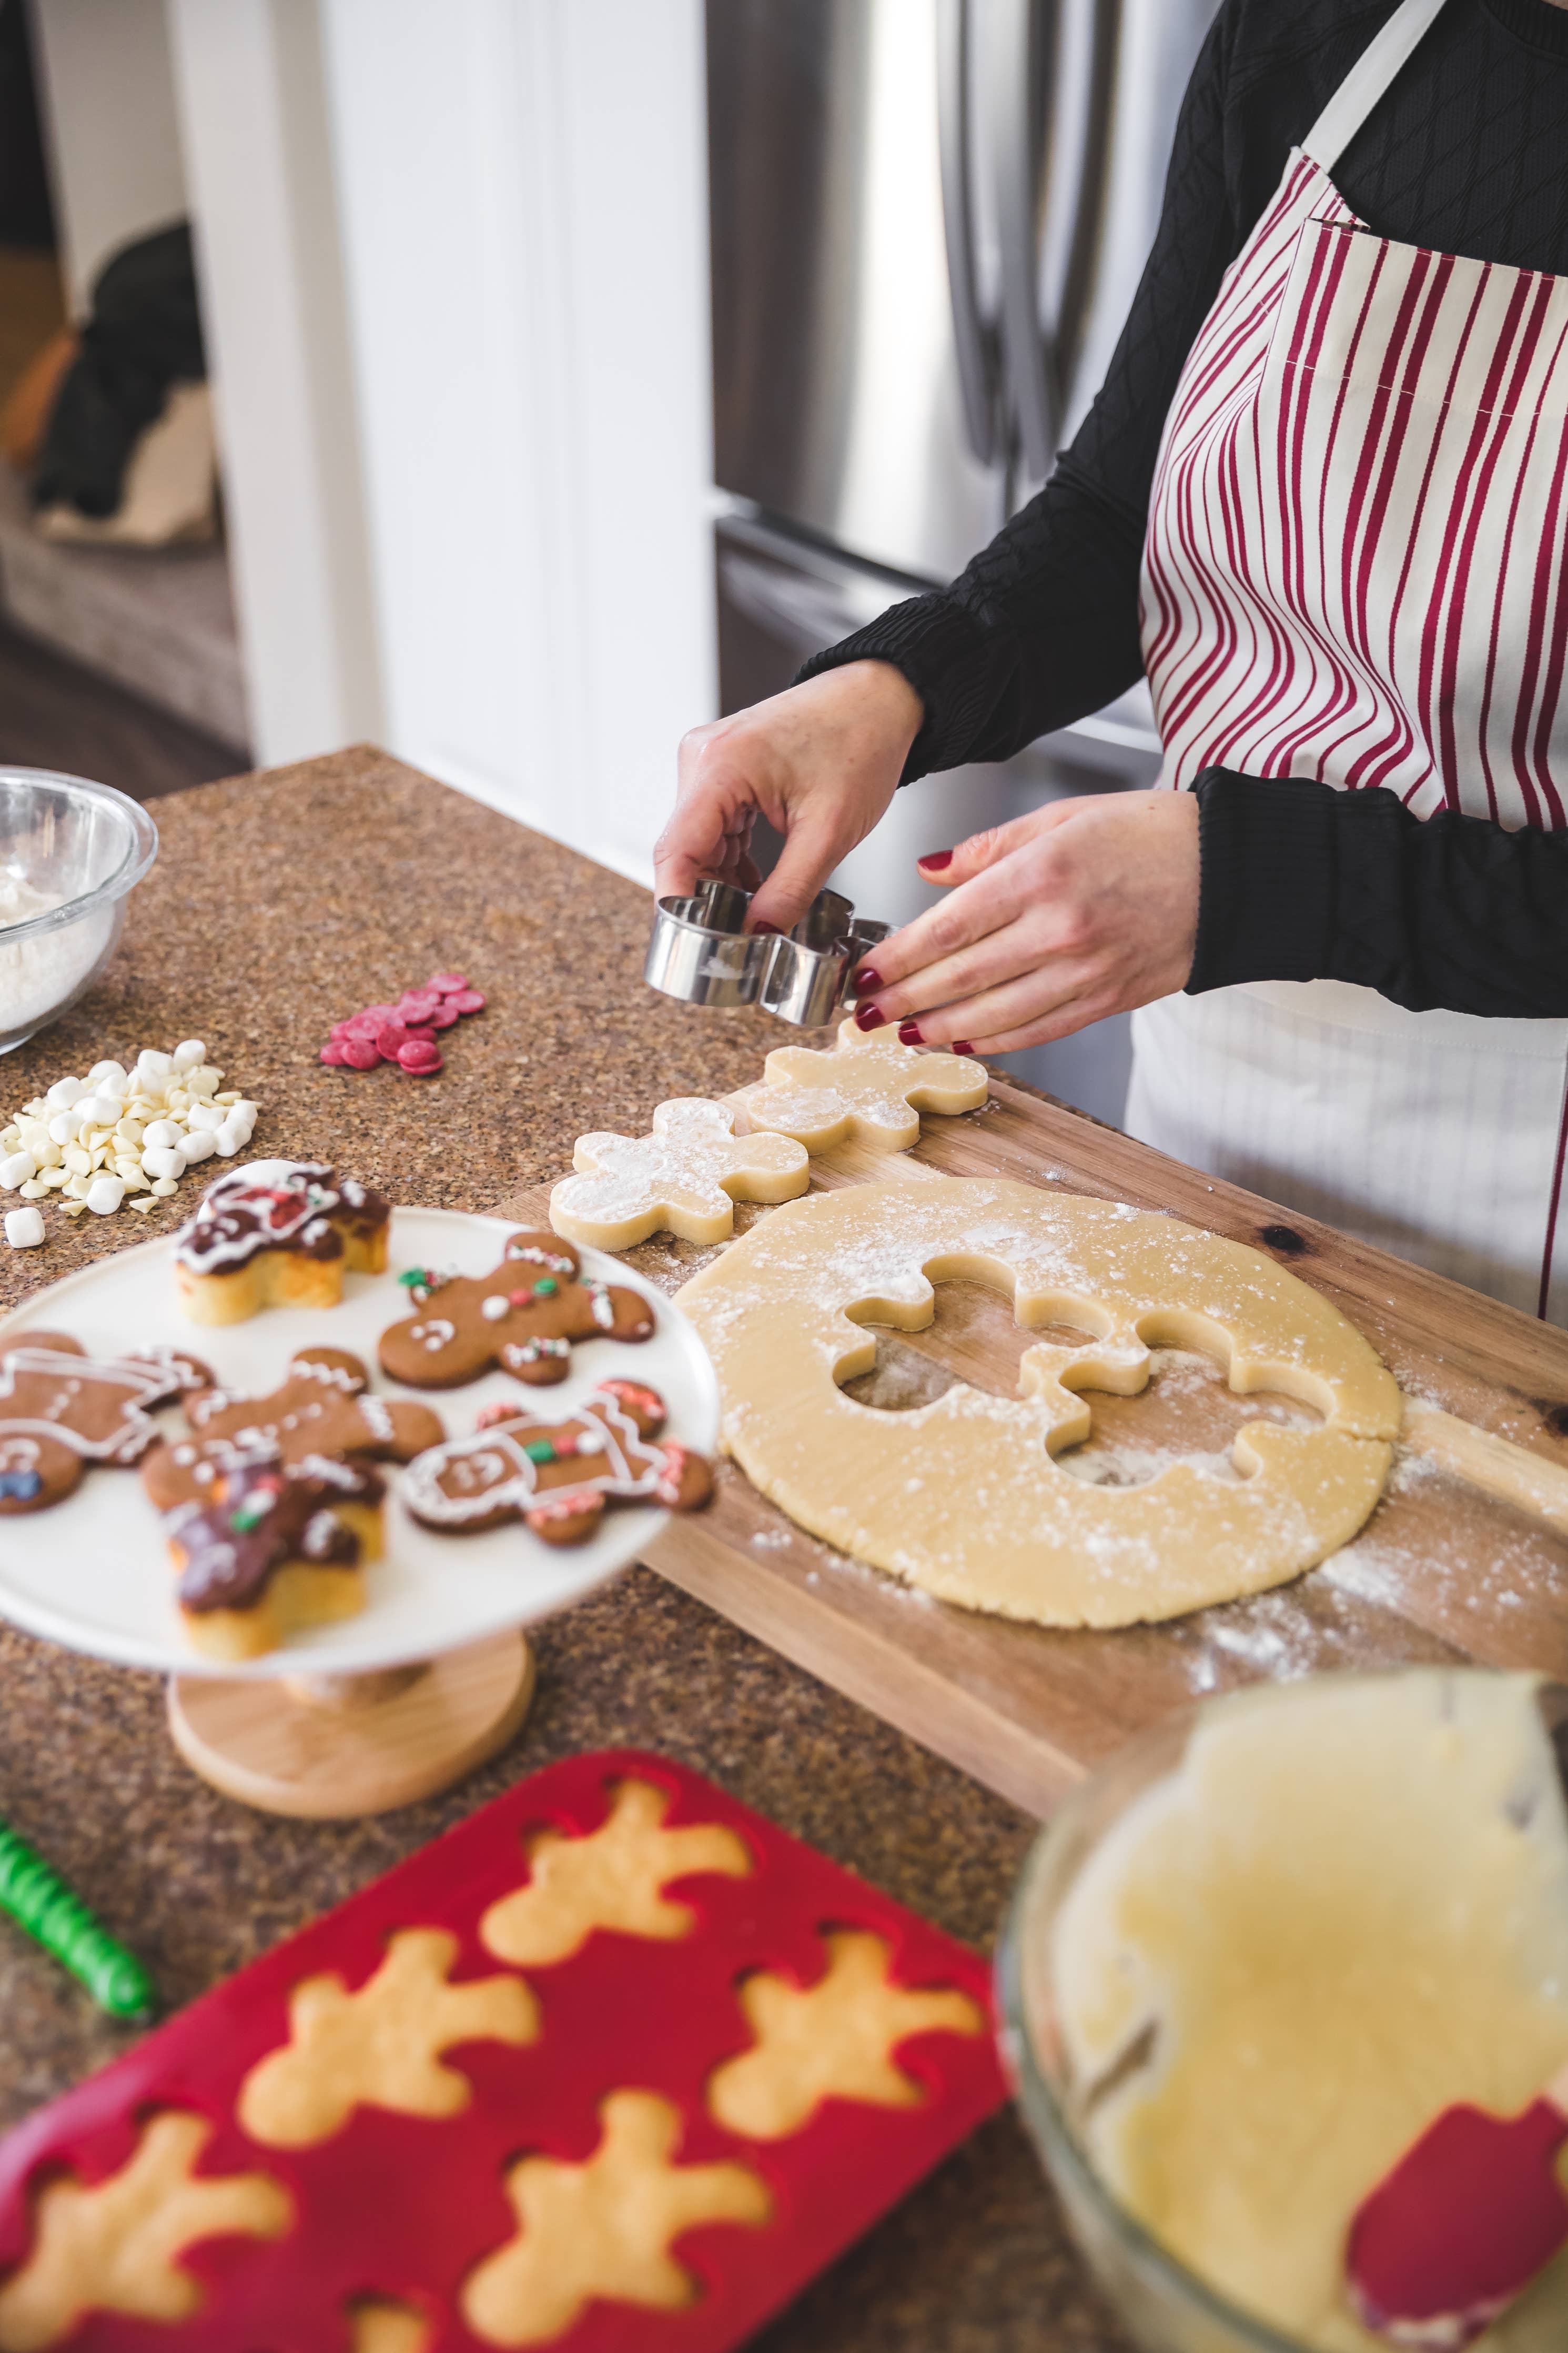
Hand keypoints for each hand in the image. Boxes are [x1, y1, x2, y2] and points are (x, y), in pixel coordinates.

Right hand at [655, 661, 923, 931]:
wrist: (881, 696)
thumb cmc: (862, 738)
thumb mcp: (830, 832)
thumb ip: (789, 890)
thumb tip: (758, 935)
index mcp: (720, 765)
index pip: (676, 851)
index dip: (677, 905)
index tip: (689, 946)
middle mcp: (703, 758)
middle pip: (683, 850)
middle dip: (704, 900)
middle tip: (732, 944)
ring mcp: (710, 762)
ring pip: (698, 843)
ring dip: (719, 884)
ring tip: (750, 919)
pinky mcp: (724, 769)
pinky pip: (714, 828)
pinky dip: (731, 862)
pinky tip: (754, 888)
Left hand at [852, 790, 1199, 1054]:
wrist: (1230, 871)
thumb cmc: (1149, 833)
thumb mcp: (1063, 818)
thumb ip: (989, 848)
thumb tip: (929, 872)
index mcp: (1043, 875)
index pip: (949, 926)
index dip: (899, 957)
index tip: (865, 972)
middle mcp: (1061, 929)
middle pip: (961, 976)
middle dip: (904, 999)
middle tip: (863, 1013)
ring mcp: (1086, 971)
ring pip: (994, 1014)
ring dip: (939, 1028)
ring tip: (901, 1033)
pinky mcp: (1108, 999)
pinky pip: (1038, 1029)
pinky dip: (994, 1041)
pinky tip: (960, 1041)